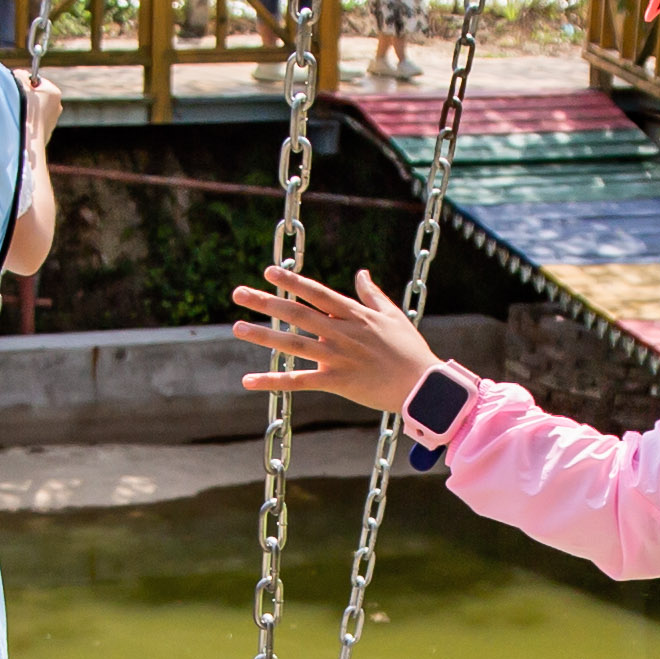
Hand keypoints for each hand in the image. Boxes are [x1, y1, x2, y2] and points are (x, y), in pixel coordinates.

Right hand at [19, 71, 62, 158]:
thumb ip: (20, 74)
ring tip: (18, 115)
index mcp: (54, 92)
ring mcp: (52, 122)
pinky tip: (21, 126)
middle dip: (26, 98)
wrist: (27, 137)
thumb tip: (21, 75)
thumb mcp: (19, 83)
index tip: (17, 89)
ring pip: (36, 111)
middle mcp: (57, 107)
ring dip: (26, 111)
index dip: (24, 83)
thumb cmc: (23, 108)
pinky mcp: (46, 135)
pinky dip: (28, 123)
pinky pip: (35, 124)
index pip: (36, 81)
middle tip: (15, 101)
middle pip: (37, 97)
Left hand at [235, 262, 434, 417]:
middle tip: (238, 293)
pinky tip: (248, 380)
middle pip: (297, 314)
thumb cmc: (410, 350)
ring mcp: (337, 357)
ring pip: (293, 344)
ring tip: (237, 327)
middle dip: (266, 302)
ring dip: (263, 336)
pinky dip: (273, 381)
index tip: (269, 272)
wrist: (422, 386)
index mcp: (354, 314)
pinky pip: (298, 380)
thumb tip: (361, 273)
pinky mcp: (337, 382)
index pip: (316, 293)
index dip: (292, 282)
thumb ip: (372, 294)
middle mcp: (341, 332)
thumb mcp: (393, 315)